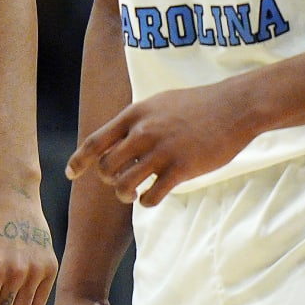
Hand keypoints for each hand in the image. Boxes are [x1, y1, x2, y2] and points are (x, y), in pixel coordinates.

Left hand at [67, 82, 254, 206]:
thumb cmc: (197, 104)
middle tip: (117, 181)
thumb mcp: (158, 103)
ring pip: (124, 185)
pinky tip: (152, 198)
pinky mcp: (182, 169)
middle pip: (106, 166)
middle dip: (106, 179)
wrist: (234, 106)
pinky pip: (152, 196)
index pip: (95, 141)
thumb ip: (137, 119)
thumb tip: (119, 137)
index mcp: (134, 115)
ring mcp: (162, 151)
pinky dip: (147, 201)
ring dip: (124, 194)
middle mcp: (143, 133)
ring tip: (132, 194)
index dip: (79, 160)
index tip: (70, 174)